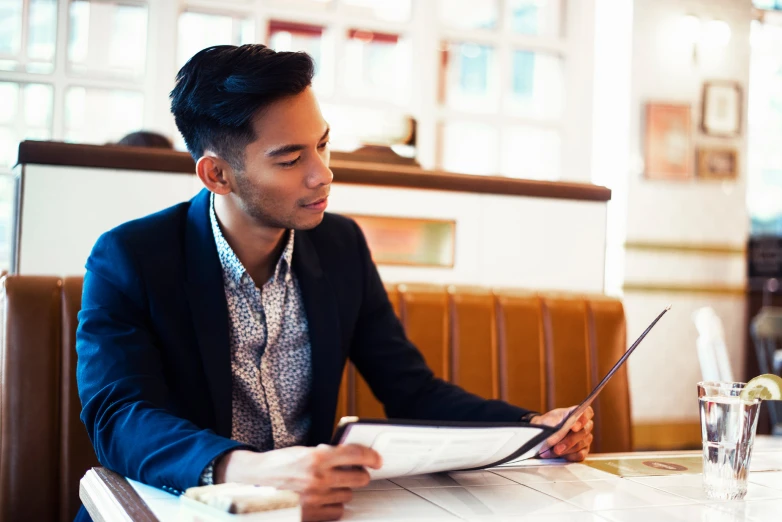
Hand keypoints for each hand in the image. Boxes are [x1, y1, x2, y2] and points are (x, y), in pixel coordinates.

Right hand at [215, 444, 382, 520]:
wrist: (254, 482)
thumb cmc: (277, 465)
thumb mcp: (304, 451)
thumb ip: (326, 454)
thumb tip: (350, 456)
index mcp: (317, 457)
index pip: (355, 454)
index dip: (371, 456)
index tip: (376, 459)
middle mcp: (318, 478)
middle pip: (358, 478)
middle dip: (358, 474)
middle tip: (352, 472)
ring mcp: (315, 498)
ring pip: (348, 495)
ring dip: (342, 490)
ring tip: (328, 485)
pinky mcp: (311, 515)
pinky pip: (337, 511)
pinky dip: (333, 505)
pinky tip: (324, 498)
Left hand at [530, 406, 593, 461]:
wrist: (542, 432)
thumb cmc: (549, 422)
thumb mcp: (550, 418)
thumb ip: (556, 423)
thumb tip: (558, 433)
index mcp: (579, 413)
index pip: (587, 413)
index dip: (583, 419)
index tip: (573, 426)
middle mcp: (586, 426)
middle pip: (583, 432)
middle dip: (569, 440)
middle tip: (557, 447)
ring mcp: (586, 439)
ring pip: (580, 445)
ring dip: (566, 450)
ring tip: (553, 451)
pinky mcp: (583, 451)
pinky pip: (580, 455)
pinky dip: (569, 456)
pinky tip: (561, 455)